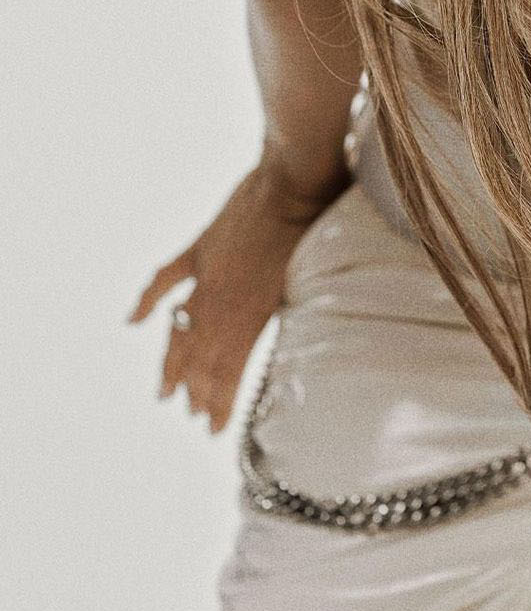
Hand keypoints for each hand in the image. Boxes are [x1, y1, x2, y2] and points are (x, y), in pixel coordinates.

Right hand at [125, 159, 347, 433]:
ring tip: (166, 392)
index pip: (229, 368)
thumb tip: (294, 341)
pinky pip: (166, 279)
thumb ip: (286, 311)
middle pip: (202, 356)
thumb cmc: (317, 228)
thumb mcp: (308, 280)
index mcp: (255, 313)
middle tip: (192, 415)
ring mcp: (208, 274)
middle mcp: (225, 301)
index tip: (214, 428)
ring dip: (173, 362)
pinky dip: (148, 300)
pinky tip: (133, 321)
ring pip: (181, 328)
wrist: (296, 181)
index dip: (220, 400)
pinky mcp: (201, 248)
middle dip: (197, 390)